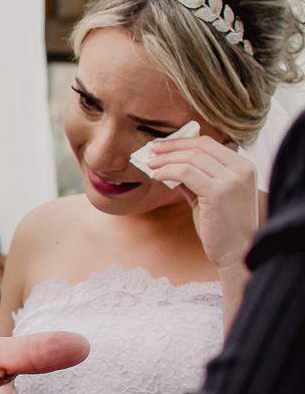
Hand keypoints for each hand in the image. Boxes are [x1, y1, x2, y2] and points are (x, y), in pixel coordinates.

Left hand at [148, 135, 258, 269]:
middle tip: (150, 151)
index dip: (181, 141)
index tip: (161, 145)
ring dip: (166, 159)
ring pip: (191, 158)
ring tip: (150, 165)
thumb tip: (170, 163)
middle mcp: (241, 169)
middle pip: (199, 147)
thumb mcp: (210, 195)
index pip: (208, 143)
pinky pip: (186, 173)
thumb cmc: (222, 226)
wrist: (237, 252)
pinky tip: (157, 176)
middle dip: (170, 147)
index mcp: (243, 166)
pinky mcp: (219, 193)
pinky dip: (168, 171)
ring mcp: (232, 180)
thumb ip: (196, 177)